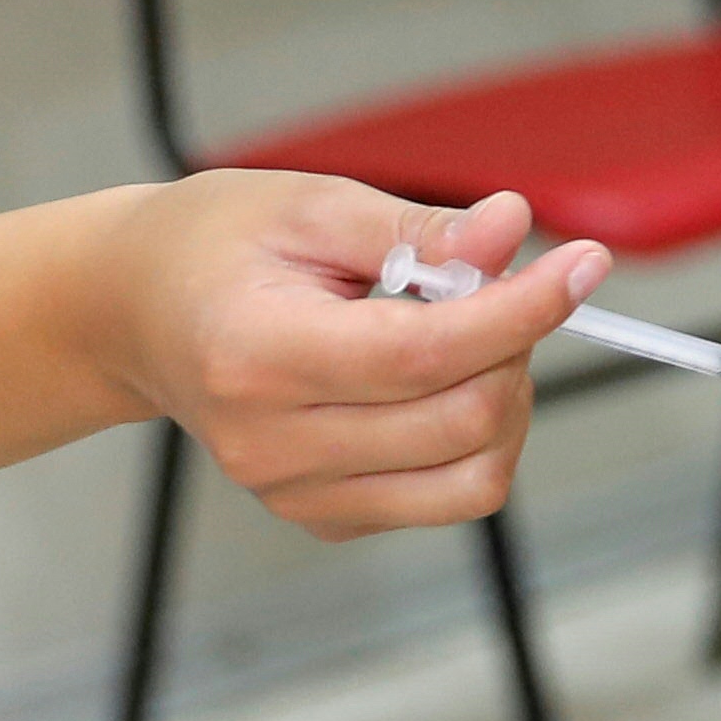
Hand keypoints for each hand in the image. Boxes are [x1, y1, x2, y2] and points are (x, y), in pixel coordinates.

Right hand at [97, 175, 607, 540]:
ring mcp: (293, 494)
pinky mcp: (319, 517)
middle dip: (515, 348)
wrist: (135, 310)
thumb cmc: (215, 243)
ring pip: (468, 480)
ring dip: (503, 402)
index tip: (584, 264)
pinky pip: (440, 497)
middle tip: (498, 285)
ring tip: (468, 335)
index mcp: (259, 356)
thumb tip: (512, 232)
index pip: (425, 354)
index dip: (522, 310)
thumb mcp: (311, 203)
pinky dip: (466, 438)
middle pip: (460, 423)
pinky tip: (430, 378)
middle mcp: (271, 445)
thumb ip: (415, 228)